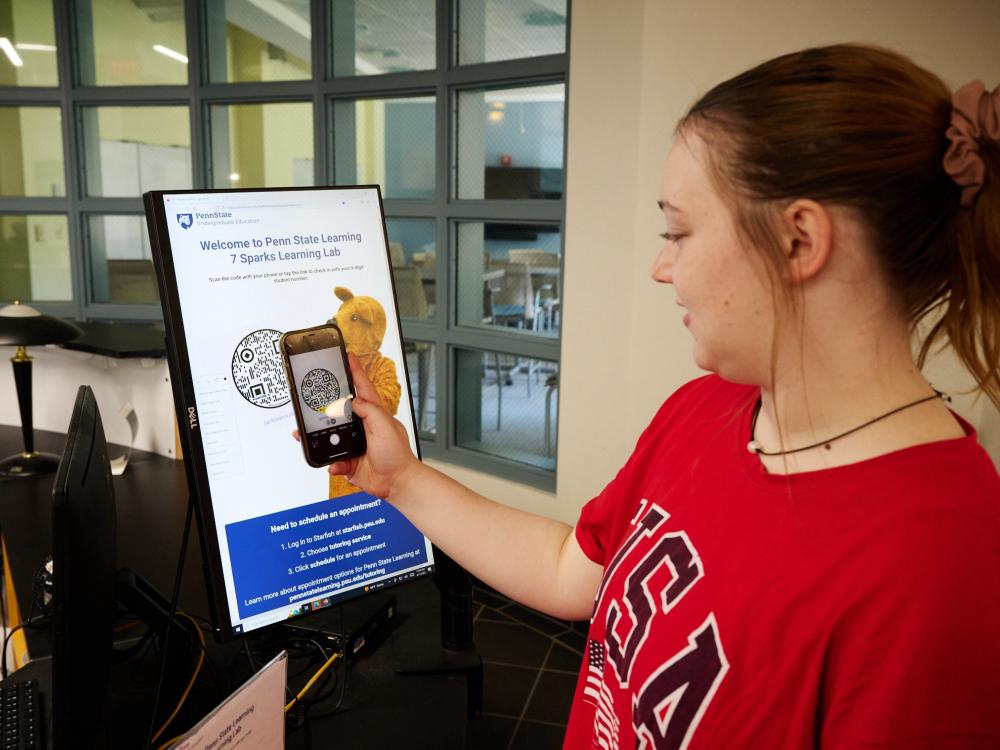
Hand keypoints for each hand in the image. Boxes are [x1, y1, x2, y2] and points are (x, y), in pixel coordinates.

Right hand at [293, 352, 418, 498]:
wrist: (395, 483)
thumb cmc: (397, 455)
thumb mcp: (385, 426)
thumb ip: (369, 411)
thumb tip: (352, 402)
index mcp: (372, 413)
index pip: (361, 386)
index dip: (354, 370)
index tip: (347, 355)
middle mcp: (361, 425)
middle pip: (338, 410)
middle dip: (323, 405)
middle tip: (310, 399)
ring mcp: (353, 443)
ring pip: (328, 435)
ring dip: (316, 436)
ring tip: (304, 434)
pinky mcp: (347, 460)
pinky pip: (332, 460)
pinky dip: (331, 463)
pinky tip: (334, 465)